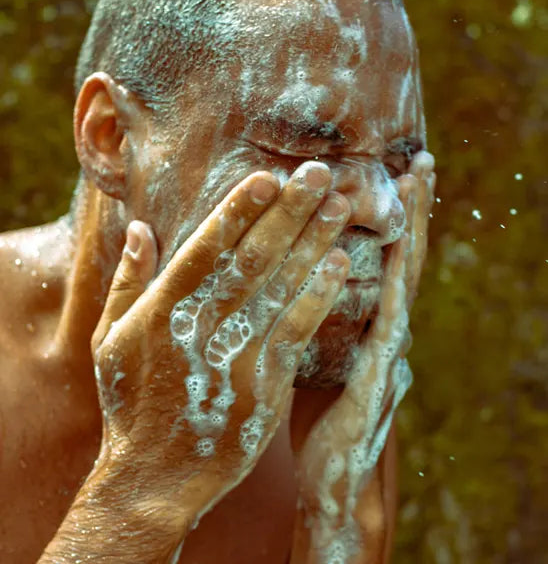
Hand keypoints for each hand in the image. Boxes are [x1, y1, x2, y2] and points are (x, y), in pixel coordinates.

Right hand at [91, 161, 352, 525]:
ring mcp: (238, 356)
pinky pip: (298, 331)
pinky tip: (340, 264)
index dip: (239, 211)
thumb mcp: (111, 339)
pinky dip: (319, 295)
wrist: (156, 477)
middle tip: (319, 172)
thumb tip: (137, 227)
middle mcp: (203, 326)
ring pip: (281, 287)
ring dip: (312, 242)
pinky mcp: (267, 384)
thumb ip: (127, 281)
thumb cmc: (132, 402)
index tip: (267, 177)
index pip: (207, 248)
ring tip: (339, 205)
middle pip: (253, 258)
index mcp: (163, 310)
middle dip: (289, 211)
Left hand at [289, 152, 435, 563]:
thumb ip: (328, 323)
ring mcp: (387, 353)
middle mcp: (387, 332)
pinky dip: (392, 289)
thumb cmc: (322, 417)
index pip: (386, 262)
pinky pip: (385, 324)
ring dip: (413, 233)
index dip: (396, 220)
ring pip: (403, 282)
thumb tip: (312, 289)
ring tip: (420, 187)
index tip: (398, 175)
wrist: (332, 480)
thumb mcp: (323, 358)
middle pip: (402, 260)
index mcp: (371, 326)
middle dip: (415, 211)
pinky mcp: (375, 380)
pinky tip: (393, 255)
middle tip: (423, 162)